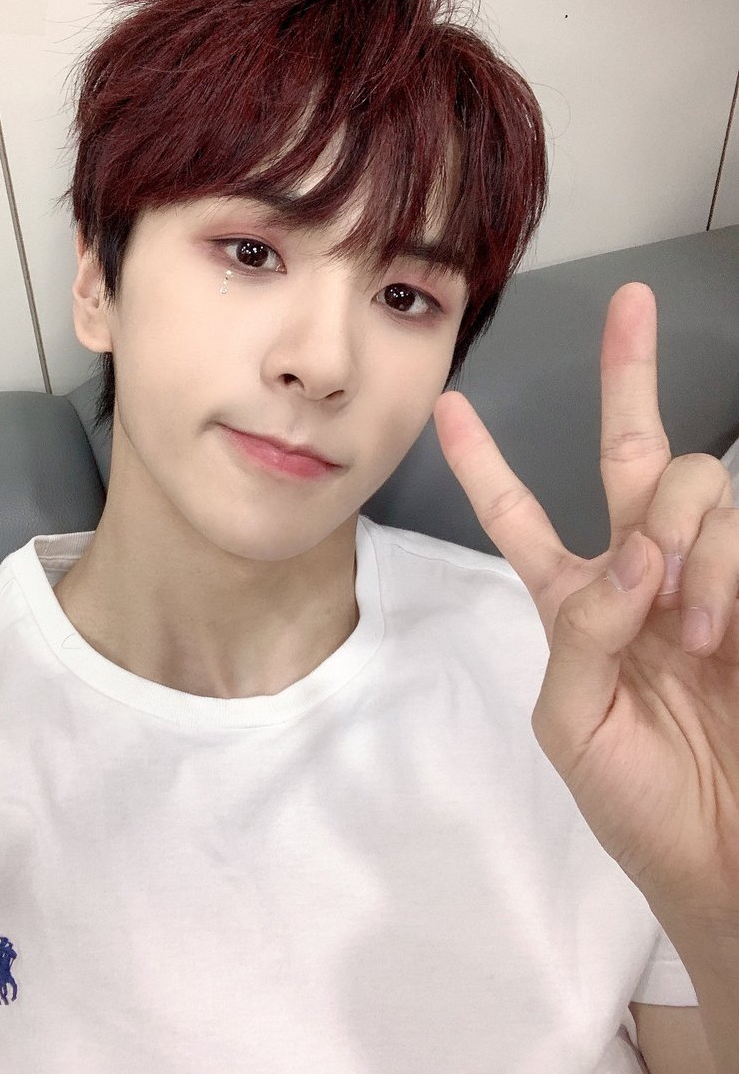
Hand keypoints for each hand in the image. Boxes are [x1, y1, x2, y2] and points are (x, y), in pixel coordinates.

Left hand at [432, 282, 738, 925]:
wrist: (723, 859)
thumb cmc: (634, 803)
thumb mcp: (572, 724)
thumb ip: (582, 632)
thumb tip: (633, 555)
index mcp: (574, 603)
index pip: (520, 516)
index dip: (486, 463)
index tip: (452, 406)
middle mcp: (638, 574)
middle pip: (629, 455)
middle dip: (627, 373)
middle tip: (631, 304)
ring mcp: (704, 579)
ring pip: (691, 489)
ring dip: (686, 534)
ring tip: (693, 622)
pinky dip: (724, 561)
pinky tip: (716, 617)